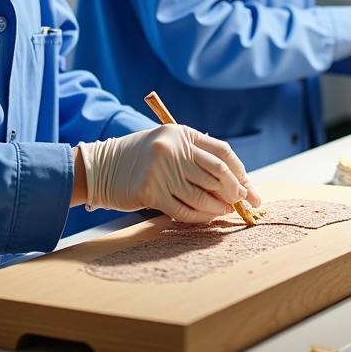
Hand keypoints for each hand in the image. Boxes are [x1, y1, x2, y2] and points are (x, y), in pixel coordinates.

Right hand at [77, 125, 260, 222]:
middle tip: (243, 203)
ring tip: (225, 211)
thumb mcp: (167, 144)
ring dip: (219, 207)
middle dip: (235, 191)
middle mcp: (173, 148)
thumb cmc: (139, 159)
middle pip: (217, 173)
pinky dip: (200, 217)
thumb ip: (195, 156)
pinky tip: (207, 218)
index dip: (240, 172)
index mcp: (181, 133)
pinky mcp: (151, 191)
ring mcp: (161, 170)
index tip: (249, 187)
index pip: (222, 152)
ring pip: (203, 195)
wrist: (101, 167)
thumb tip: (234, 182)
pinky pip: (185, 210)